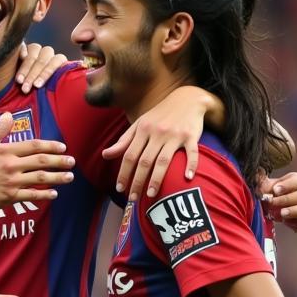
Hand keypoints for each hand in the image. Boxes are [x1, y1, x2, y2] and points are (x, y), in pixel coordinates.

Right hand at [0, 112, 73, 211]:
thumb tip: (9, 117)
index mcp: (5, 150)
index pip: (34, 146)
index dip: (50, 146)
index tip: (62, 147)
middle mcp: (11, 165)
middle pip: (41, 161)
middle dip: (60, 161)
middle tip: (72, 162)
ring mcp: (11, 182)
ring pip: (40, 178)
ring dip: (57, 177)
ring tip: (69, 177)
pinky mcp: (8, 197)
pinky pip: (30, 195)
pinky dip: (44, 194)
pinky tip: (53, 193)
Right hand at [15, 42, 67, 92]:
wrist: (18, 95)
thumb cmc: (35, 97)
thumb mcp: (45, 95)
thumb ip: (53, 91)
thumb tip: (61, 96)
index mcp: (57, 64)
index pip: (56, 62)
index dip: (45, 74)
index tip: (37, 86)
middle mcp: (48, 55)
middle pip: (44, 59)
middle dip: (33, 75)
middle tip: (25, 88)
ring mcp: (35, 50)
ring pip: (35, 50)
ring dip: (26, 67)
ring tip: (19, 81)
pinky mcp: (23, 48)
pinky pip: (23, 45)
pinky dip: (22, 51)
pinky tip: (20, 59)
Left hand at [104, 86, 210, 200]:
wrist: (188, 98)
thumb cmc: (160, 115)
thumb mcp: (139, 124)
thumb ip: (123, 141)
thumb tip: (105, 155)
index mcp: (143, 130)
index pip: (129, 155)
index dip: (123, 173)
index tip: (119, 189)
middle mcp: (158, 132)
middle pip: (144, 161)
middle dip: (137, 181)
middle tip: (133, 198)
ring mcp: (175, 135)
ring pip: (163, 160)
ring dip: (156, 179)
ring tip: (150, 195)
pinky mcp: (191, 136)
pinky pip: (192, 153)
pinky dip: (191, 165)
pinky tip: (186, 178)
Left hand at [260, 171, 296, 232]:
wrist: (263, 208)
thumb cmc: (262, 194)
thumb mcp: (258, 184)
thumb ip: (259, 177)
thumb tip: (257, 170)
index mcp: (295, 181)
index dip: (288, 185)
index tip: (275, 190)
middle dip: (288, 199)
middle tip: (273, 204)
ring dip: (296, 211)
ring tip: (281, 215)